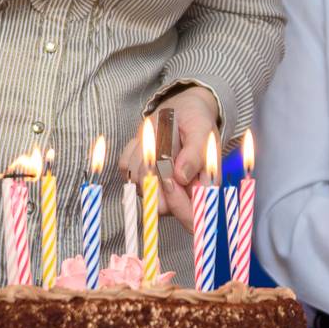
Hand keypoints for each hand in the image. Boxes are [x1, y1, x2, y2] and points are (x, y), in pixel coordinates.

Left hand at [116, 85, 219, 228]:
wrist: (181, 110)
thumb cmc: (197, 123)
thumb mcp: (202, 132)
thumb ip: (194, 154)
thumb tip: (181, 176)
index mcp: (202, 189)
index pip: (192, 217)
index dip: (178, 204)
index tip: (171, 178)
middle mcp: (179, 194)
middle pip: (159, 207)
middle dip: (154, 179)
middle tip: (159, 152)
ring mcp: (157, 186)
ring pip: (139, 186)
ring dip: (143, 159)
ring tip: (157, 138)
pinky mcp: (138, 175)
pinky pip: (126, 168)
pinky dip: (132, 150)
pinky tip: (146, 140)